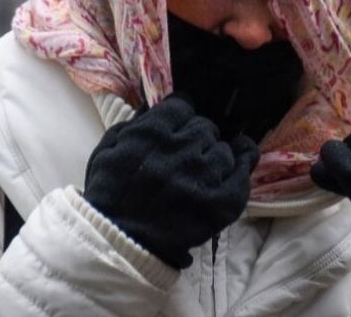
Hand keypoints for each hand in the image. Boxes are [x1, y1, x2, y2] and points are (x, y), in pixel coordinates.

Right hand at [84, 93, 259, 268]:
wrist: (120, 245)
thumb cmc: (109, 197)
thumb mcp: (106, 151)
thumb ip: (132, 124)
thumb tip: (154, 107)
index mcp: (152, 133)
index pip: (182, 105)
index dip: (181, 114)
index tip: (181, 123)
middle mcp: (182, 149)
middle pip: (204, 127)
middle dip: (197, 137)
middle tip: (189, 153)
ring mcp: (204, 175)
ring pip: (223, 149)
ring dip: (215, 155)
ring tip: (205, 169)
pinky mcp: (222, 201)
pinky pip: (243, 171)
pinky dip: (243, 163)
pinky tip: (242, 157)